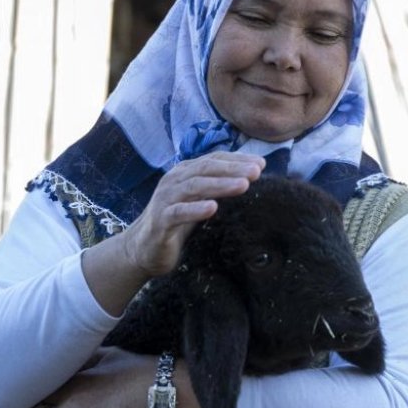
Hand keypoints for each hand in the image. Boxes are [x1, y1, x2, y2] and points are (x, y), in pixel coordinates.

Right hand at [82, 152, 264, 315]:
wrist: (145, 248)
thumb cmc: (178, 222)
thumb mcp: (200, 200)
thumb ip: (219, 188)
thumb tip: (252, 177)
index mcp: (186, 172)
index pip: (214, 160)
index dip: (237, 160)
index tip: (262, 165)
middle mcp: (175, 180)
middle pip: (207, 169)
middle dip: (233, 169)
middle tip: (256, 172)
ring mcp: (166, 199)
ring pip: (195, 187)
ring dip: (220, 185)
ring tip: (243, 185)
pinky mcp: (160, 220)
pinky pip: (178, 212)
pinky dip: (195, 209)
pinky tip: (213, 208)